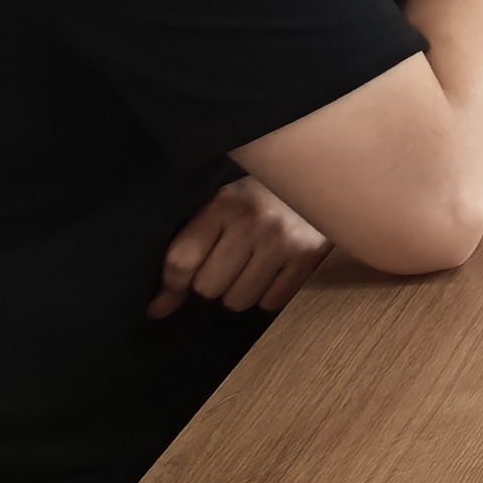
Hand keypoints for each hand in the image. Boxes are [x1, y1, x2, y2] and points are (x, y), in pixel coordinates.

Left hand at [150, 175, 329, 319]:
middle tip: (230, 261)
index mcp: (225, 203)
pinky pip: (271, 302)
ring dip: (242, 290)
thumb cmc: (265, 196)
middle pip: (208, 287)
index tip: (167, 297)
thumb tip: (159, 308)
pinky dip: (270, 293)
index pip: (181, 260)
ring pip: (238, 300)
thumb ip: (189, 251)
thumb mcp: (225, 206)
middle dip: (215, 282)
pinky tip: (277, 268)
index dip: (171, 286)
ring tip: (255, 263)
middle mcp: (253, 221)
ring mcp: (284, 240)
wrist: (324, 174)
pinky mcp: (309, 256)